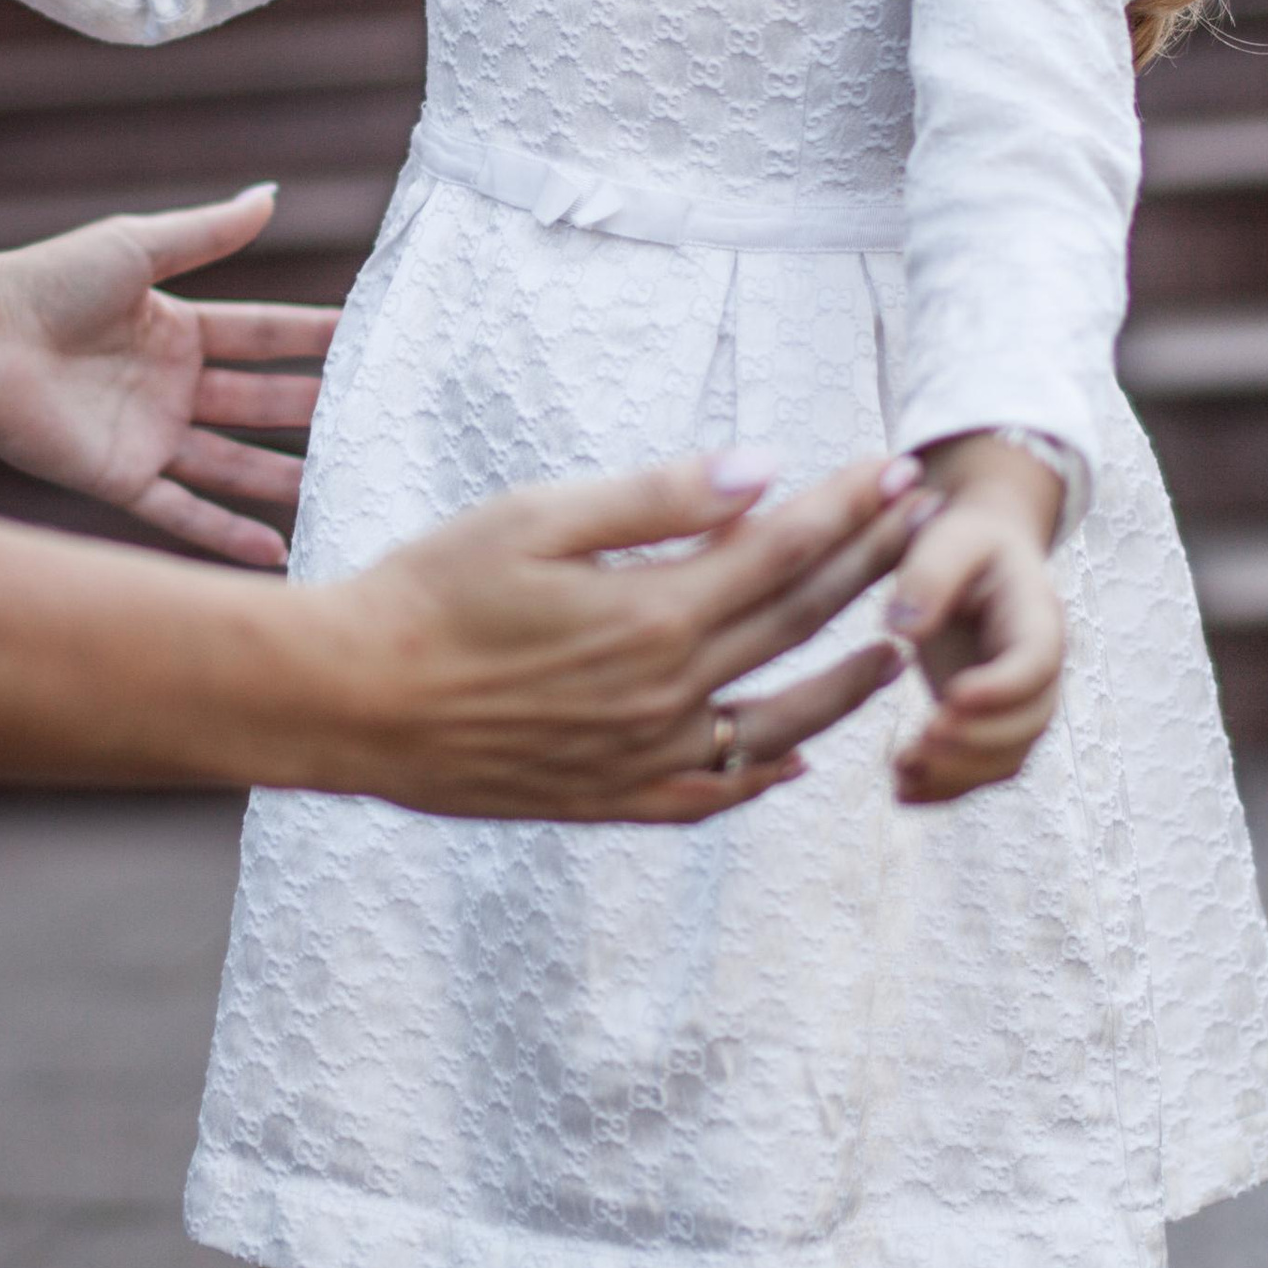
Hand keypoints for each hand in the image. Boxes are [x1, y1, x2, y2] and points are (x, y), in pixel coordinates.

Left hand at [0, 187, 336, 568]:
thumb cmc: (46, 282)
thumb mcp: (137, 248)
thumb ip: (207, 233)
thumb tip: (271, 194)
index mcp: (175, 329)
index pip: (262, 335)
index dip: (312, 337)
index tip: (370, 339)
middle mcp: (169, 386)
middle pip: (256, 402)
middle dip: (312, 410)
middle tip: (376, 420)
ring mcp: (147, 435)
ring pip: (230, 462)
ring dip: (280, 477)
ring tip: (339, 488)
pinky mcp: (118, 477)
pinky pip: (181, 511)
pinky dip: (225, 533)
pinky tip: (276, 549)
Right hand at [316, 450, 920, 821]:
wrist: (348, 699)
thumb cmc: (427, 590)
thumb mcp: (535, 517)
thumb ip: (655, 498)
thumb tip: (759, 473)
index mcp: (652, 613)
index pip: (782, 550)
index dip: (846, 508)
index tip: (895, 469)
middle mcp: (664, 693)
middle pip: (793, 623)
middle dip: (867, 567)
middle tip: (920, 528)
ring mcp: (641, 755)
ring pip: (777, 721)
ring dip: (844, 682)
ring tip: (894, 650)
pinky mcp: (608, 797)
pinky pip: (710, 793)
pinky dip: (763, 775)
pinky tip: (796, 759)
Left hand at [887, 436, 1066, 804]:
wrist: (976, 558)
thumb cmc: (961, 540)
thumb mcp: (946, 538)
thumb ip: (927, 576)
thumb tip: (899, 629)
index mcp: (1037, 616)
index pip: (1036, 662)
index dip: (1001, 688)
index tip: (950, 698)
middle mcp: (1038, 669)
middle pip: (1028, 723)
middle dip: (976, 740)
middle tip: (920, 740)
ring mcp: (1017, 703)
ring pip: (1007, 757)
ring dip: (958, 773)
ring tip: (902, 770)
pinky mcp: (987, 724)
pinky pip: (980, 770)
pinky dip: (945, 787)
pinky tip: (901, 789)